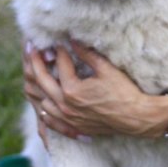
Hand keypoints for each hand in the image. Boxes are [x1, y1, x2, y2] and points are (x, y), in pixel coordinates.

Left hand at [23, 40, 167, 140]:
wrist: (136, 117)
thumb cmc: (123, 92)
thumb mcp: (106, 68)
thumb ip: (87, 54)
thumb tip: (74, 40)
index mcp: (72, 90)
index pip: (59, 65)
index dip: (57, 50)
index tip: (55, 40)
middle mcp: (65, 106)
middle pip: (42, 81)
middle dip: (35, 62)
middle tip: (31, 48)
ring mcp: (67, 118)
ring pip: (42, 101)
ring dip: (36, 84)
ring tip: (33, 71)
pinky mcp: (73, 126)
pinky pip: (49, 120)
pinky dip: (43, 109)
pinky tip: (43, 101)